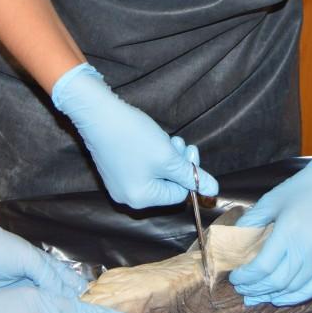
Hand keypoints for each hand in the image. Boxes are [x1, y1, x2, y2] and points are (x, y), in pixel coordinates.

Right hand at [52, 63, 217, 208]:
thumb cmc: (133, 136)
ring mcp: (116, 183)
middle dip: (176, 163)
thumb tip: (214, 190)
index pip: (178, 194)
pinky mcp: (111, 169)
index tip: (190, 148)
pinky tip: (148, 138)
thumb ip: (191, 175)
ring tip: (163, 137)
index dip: (188, 172)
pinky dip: (148, 155)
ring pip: (152, 174)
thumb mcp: (168, 156)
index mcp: (140, 199)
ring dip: (164, 157)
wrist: (97, 113)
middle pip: (164, 185)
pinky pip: (138, 168)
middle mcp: (126, 197)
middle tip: (179, 141)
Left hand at [229, 157, 311, 305]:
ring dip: (273, 296)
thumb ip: (251, 221)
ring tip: (257, 297)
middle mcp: (309, 248)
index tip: (235, 278)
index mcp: (289, 231)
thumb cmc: (303, 189)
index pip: (263, 266)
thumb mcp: (271, 200)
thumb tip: (233, 240)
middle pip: (278, 281)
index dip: (247, 277)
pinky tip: (282, 297)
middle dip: (256, 289)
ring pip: (295, 288)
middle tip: (242, 290)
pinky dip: (297, 296)